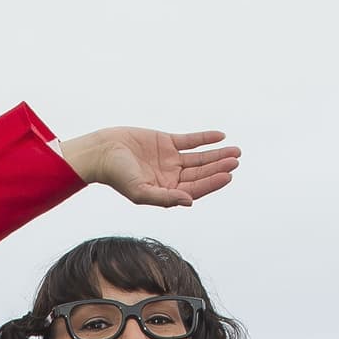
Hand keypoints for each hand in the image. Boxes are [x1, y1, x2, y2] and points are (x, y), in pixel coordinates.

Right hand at [59, 127, 239, 206]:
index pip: (196, 189)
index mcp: (168, 193)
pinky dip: (204, 139)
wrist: (103, 151)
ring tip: (235, 152)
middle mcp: (172, 178)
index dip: (212, 182)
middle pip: (201, 174)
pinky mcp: (167, 143)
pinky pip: (190, 141)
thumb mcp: (141, 192)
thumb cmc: (118, 176)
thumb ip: (165, 198)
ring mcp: (171, 160)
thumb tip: (189, 201)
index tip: (227, 175)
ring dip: (216, 154)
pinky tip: (220, 136)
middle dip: (219, 167)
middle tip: (235, 161)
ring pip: (199, 158)